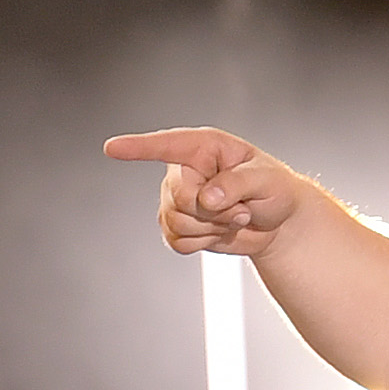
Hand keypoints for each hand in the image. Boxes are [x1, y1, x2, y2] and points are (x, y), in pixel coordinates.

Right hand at [103, 128, 319, 257]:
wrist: (276, 221)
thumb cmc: (273, 189)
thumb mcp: (265, 180)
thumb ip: (236, 185)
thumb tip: (206, 198)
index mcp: (203, 148)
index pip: (166, 145)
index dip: (138, 147)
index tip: (112, 148)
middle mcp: (184, 171)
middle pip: (179, 197)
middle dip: (213, 212)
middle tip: (241, 209)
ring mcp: (176, 200)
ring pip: (176, 223)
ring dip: (211, 228)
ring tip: (234, 218)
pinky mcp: (177, 226)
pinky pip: (177, 242)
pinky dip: (203, 243)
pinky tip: (219, 232)